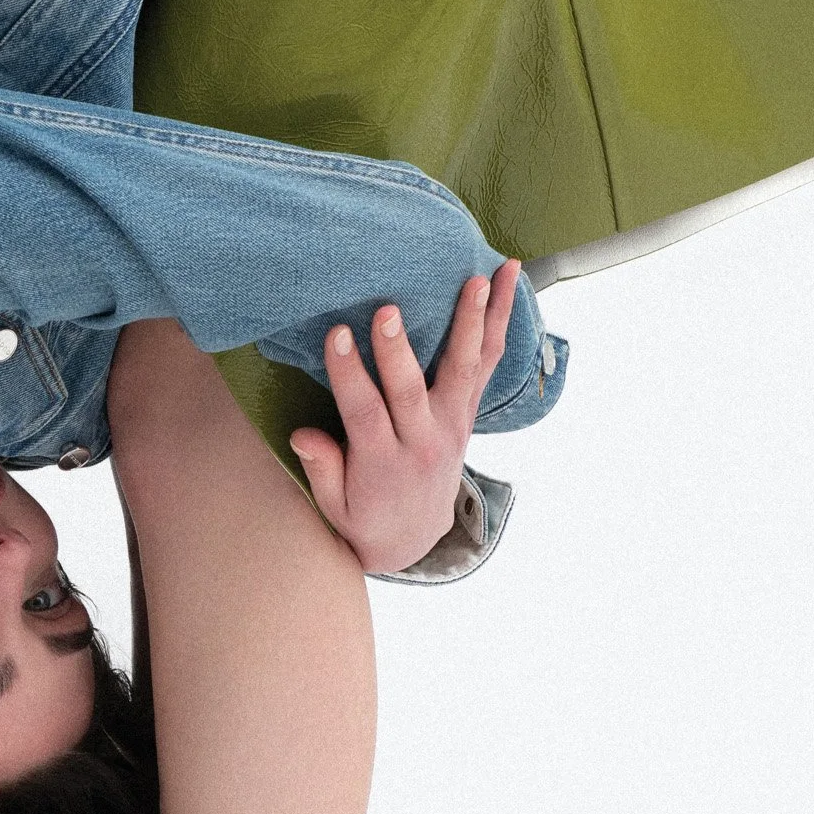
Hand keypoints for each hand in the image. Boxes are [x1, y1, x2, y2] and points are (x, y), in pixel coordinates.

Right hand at [288, 263, 522, 575]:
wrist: (413, 535)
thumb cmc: (363, 513)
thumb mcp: (334, 506)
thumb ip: (322, 469)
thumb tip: (303, 436)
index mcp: (383, 463)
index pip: (365, 414)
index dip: (350, 375)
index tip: (337, 335)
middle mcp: (424, 440)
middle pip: (412, 391)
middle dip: (399, 350)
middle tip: (389, 309)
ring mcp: (453, 423)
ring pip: (465, 369)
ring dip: (472, 321)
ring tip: (481, 278)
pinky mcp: (469, 411)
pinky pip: (488, 362)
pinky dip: (499, 321)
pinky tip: (510, 280)